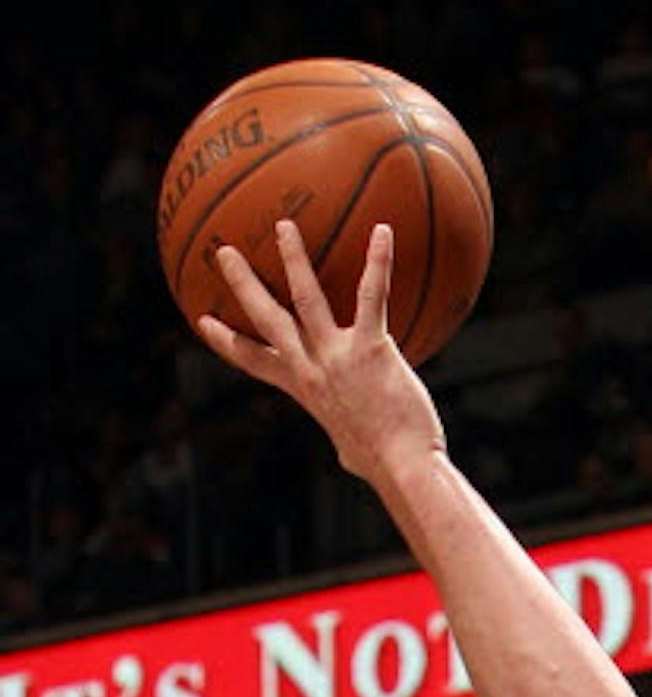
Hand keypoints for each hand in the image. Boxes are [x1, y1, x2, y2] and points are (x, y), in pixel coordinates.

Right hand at [196, 218, 445, 484]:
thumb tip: (353, 455)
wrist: (403, 469)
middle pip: (267, 319)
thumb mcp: (355, 452)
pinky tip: (382, 231)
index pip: (256, 362)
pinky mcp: (370, 349)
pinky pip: (371, 296)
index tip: (204, 322)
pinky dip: (378, 262)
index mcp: (305, 391)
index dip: (228, 342)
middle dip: (242, 285)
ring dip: (293, 259)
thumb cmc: (388, 467)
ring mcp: (336, 357)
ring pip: (306, 297)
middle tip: (224, 252)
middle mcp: (312, 369)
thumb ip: (348, 439)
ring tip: (284, 226)